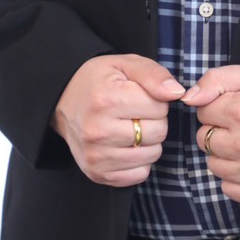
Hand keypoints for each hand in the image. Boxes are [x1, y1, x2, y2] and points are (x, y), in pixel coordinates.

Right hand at [52, 54, 184, 186]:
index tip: (141, 96)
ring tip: (131, 127)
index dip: (157, 100)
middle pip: (158, 133)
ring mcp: (96, 156)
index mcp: (106, 99)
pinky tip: (127, 146)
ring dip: (149, 142)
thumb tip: (177, 93)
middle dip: (155, 120)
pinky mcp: (97, 173)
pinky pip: (139, 174)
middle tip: (136, 112)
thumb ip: (154, 74)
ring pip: (152, 155)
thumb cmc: (99, 80)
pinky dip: (140, 161)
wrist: (63, 100)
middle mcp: (98, 131)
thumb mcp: (126, 64)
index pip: (160, 107)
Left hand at [182, 65, 239, 203]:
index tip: (235, 106)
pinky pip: (229, 189)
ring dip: (226, 155)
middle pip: (204, 140)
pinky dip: (236, 177)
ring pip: (214, 165)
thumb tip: (188, 98)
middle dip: (219, 130)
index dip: (217, 106)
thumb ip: (216, 80)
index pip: (202, 112)